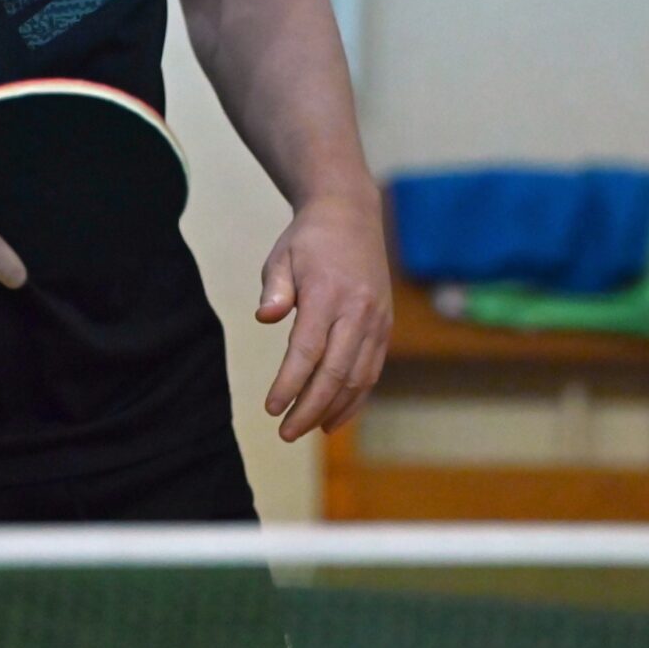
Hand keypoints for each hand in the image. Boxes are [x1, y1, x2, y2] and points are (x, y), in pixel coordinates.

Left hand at [256, 194, 390, 439]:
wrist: (351, 214)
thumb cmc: (309, 240)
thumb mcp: (282, 256)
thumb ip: (274, 288)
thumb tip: (264, 317)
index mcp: (329, 293)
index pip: (308, 351)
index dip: (290, 384)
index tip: (271, 408)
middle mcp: (359, 310)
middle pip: (336, 373)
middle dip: (310, 408)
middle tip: (285, 433)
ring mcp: (376, 320)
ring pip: (358, 377)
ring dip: (333, 409)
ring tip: (307, 429)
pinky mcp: (384, 326)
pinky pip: (371, 370)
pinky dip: (355, 397)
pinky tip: (334, 415)